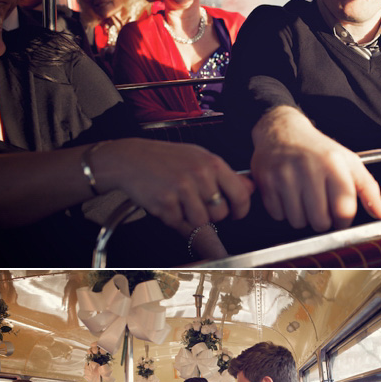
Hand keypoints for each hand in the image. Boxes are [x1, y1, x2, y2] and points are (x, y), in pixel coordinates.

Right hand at [92, 138, 253, 232]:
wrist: (130, 158)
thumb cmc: (166, 158)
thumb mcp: (200, 158)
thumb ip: (226, 175)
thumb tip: (250, 188)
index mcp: (213, 163)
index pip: (241, 195)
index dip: (241, 210)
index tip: (237, 214)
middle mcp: (200, 175)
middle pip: (221, 214)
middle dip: (212, 215)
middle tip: (198, 205)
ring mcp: (182, 189)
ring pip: (201, 222)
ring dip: (192, 218)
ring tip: (181, 202)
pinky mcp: (165, 203)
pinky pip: (179, 223)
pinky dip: (173, 219)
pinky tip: (167, 202)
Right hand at [250, 106, 380, 231]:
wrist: (282, 131)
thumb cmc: (319, 150)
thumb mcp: (349, 163)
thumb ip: (368, 190)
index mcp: (333, 165)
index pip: (344, 210)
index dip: (344, 221)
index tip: (341, 218)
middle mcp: (308, 169)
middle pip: (320, 221)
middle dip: (323, 221)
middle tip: (321, 206)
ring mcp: (285, 175)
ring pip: (298, 222)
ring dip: (303, 217)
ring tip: (304, 199)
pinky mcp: (266, 182)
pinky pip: (278, 216)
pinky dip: (284, 212)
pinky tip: (289, 196)